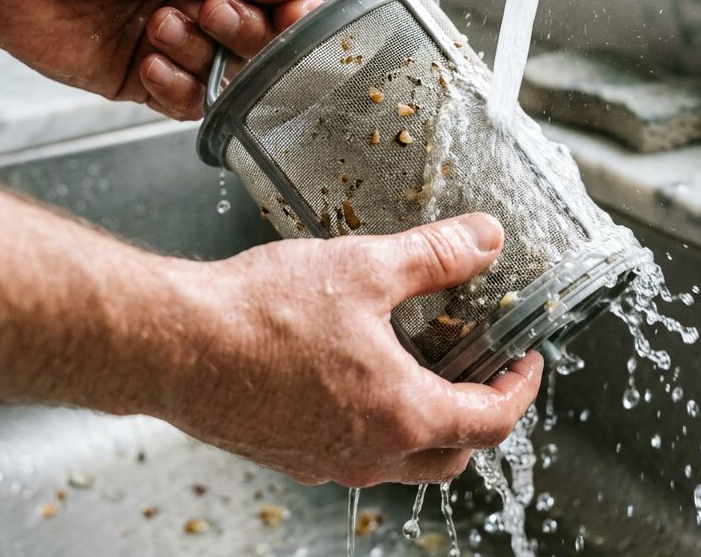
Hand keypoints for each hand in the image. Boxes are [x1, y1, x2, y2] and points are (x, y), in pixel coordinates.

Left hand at [0, 0, 323, 119]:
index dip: (294, 5)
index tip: (288, 15)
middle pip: (265, 33)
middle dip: (244, 30)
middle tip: (208, 12)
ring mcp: (176, 37)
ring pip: (230, 71)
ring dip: (201, 55)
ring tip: (157, 27)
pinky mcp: (145, 76)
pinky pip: (188, 101)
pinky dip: (176, 89)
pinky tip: (147, 63)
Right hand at [151, 214, 543, 486]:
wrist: (174, 344)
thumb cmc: (259, 314)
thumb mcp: (365, 268)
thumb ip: (435, 256)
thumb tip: (483, 238)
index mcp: (402, 415)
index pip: (492, 422)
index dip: (522, 391)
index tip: (527, 363)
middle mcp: (369, 452)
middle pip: (453, 455)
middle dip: (480, 417)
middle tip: (483, 372)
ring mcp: (325, 460)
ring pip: (401, 461)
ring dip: (426, 425)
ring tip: (421, 369)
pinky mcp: (287, 454)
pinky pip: (351, 452)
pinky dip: (374, 425)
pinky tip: (354, 376)